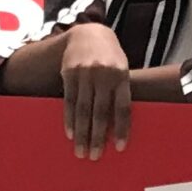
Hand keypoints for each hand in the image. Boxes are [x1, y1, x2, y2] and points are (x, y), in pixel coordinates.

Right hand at [58, 24, 134, 158]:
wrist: (89, 33)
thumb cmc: (111, 58)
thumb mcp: (122, 69)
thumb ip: (121, 92)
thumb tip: (122, 124)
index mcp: (122, 76)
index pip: (123, 107)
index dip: (121, 128)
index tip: (120, 147)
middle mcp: (104, 75)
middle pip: (100, 112)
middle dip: (97, 137)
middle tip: (95, 156)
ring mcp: (85, 74)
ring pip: (83, 110)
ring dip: (81, 133)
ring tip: (81, 151)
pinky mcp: (69, 74)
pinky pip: (69, 101)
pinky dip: (69, 119)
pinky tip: (70, 134)